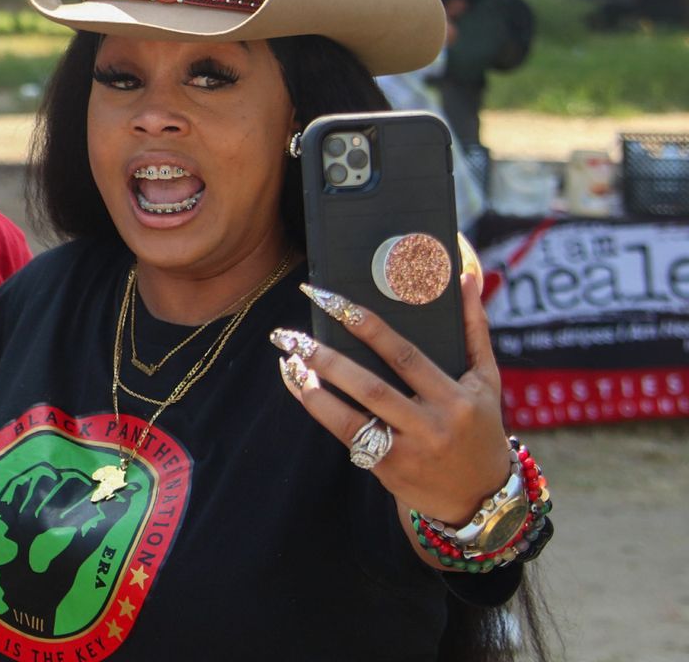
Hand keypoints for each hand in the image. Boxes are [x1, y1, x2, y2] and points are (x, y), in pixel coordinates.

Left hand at [275, 261, 512, 527]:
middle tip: (291, 333)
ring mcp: (407, 451)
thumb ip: (474, 329)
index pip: (404, 355)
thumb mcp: (487, 381)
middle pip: (371, 388)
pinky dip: (319, 410)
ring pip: (351, 419)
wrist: (482, 498)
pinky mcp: (387, 471)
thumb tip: (468, 276)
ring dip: (313, 389)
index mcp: (456, 398)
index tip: (334, 300)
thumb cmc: (480, 427)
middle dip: (327, 358)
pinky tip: (299, 387)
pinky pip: (346, 437)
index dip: (367, 326)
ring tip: (287, 359)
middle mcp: (431, 426)